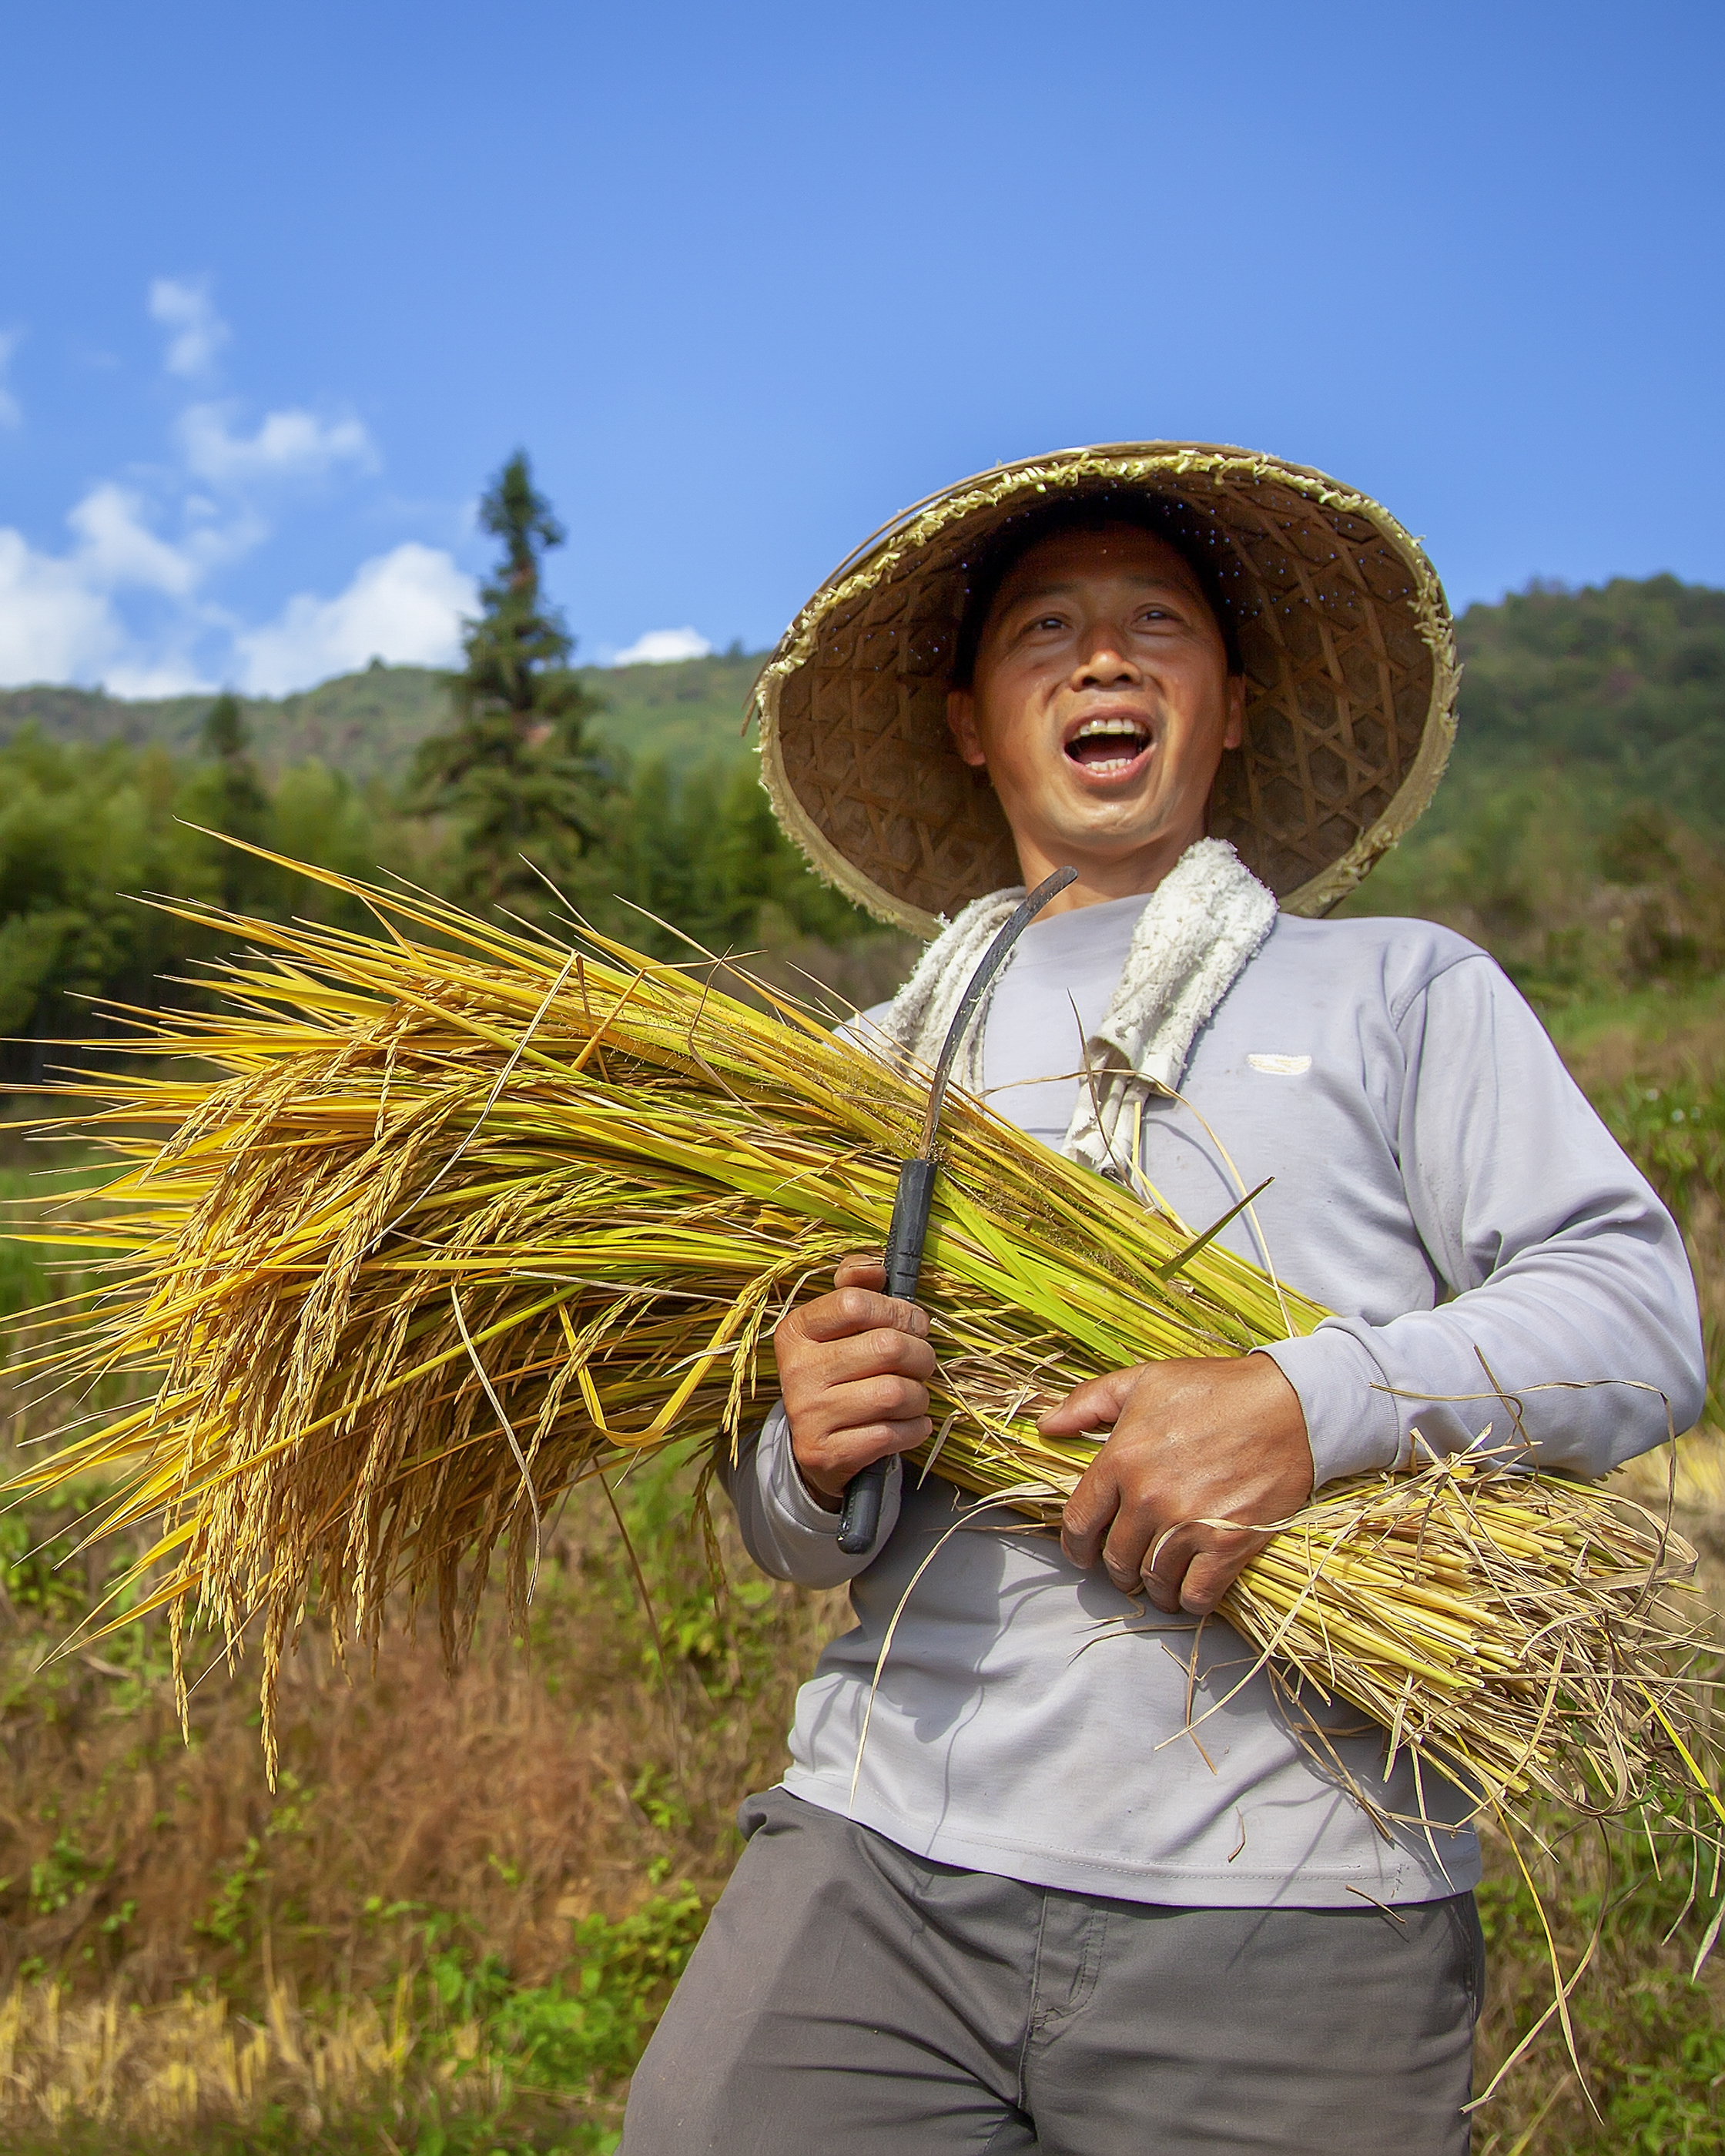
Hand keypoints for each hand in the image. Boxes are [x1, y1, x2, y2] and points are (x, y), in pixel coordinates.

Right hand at [772, 1256, 934, 1507]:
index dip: (898, 1309)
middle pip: (887, 1346)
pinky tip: (911, 1423)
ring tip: (915, 1394)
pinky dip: (915, 1428)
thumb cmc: (839, 1372)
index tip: (912, 1323)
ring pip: (896, 1392)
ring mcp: (809, 1415)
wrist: (817, 1446)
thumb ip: (854, 1286)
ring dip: (920, 1394)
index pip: (855, 1303)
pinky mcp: (828, 1453)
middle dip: (921, 1354)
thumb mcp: (836, 1327)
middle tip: (922, 1361)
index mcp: (797, 1331)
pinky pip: (893, 1434)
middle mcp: (797, 1371)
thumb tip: (875, 1268)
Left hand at [1046, 1355, 1312, 1614]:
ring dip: (1152, 1587)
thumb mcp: (1145, 1380)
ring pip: (1153, 1581)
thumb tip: (1048, 1426)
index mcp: (1121, 1460)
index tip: (1083, 1554)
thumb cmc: (1216, 1389)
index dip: (1076, 1547)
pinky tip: (1189, 1590)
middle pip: (1115, 1559)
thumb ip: (1089, 1402)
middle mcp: (1148, 1498)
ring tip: (1157, 1581)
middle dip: (1116, 1568)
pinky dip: (1189, 1599)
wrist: (1291, 1405)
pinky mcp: (1229, 1546)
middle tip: (1127, 1566)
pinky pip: (1197, 1595)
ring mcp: (1188, 1525)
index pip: (1079, 1523)